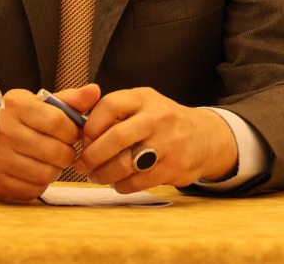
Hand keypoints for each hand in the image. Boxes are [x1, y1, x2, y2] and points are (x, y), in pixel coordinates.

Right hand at [0, 83, 100, 200]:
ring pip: (47, 174)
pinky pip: (32, 190)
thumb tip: (95, 91)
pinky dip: (39, 184)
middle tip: (62, 149)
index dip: (72, 131)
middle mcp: (6, 133)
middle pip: (56, 152)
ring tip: (48, 160)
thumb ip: (67, 99)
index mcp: (16, 107)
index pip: (58, 122)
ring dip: (55, 169)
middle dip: (66, 152)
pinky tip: (34, 172)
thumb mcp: (35, 103)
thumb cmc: (11, 119)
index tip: (72, 133)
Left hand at [75, 87, 238, 192]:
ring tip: (98, 176)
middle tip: (82, 165)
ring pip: (124, 164)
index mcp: (145, 98)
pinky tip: (119, 182)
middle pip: (115, 138)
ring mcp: (168, 143)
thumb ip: (115, 113)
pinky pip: (136, 182)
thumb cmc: (163, 123)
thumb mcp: (144, 105)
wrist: (205, 137)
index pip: (108, 106)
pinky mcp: (173, 167)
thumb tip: (78, 132)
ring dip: (103, 174)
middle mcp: (158, 117)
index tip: (83, 140)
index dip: (89, 126)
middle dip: (92, 156)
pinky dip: (121, 185)